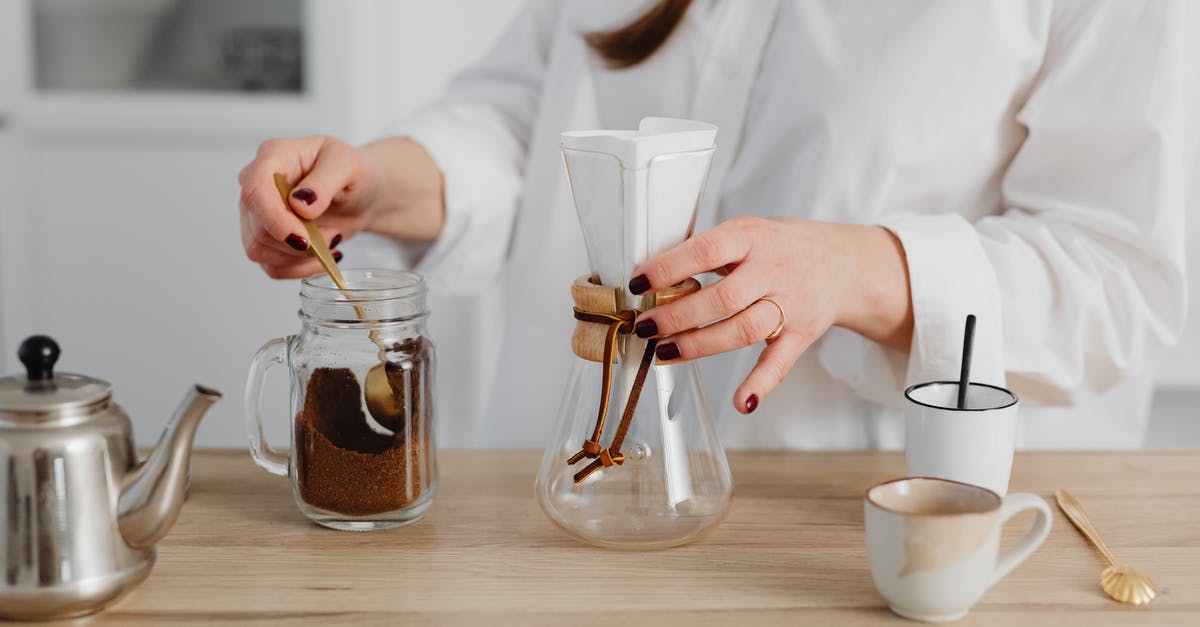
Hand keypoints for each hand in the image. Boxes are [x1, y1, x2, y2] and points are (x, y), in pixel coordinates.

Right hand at [238, 135, 443, 278]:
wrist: (361, 193)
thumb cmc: (353, 172)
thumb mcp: (348, 165)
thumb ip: (324, 181)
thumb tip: (299, 204)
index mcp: (272, 156)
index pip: (255, 192)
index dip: (274, 220)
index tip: (303, 239)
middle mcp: (257, 185)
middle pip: (257, 227)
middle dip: (299, 241)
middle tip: (334, 235)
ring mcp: (258, 214)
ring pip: (260, 250)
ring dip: (300, 257)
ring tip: (332, 240)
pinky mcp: (267, 239)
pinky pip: (272, 266)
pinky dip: (300, 269)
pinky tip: (323, 257)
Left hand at [627, 216, 912, 413]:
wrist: (846, 264)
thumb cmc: (784, 246)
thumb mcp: (750, 231)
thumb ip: (710, 248)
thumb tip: (655, 268)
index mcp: (753, 236)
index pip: (706, 251)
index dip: (669, 268)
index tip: (638, 282)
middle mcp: (773, 269)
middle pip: (721, 299)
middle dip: (677, 316)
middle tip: (645, 326)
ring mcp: (790, 304)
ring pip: (743, 330)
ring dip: (700, 346)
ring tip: (665, 351)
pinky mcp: (802, 334)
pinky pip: (780, 362)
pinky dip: (760, 384)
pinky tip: (741, 402)